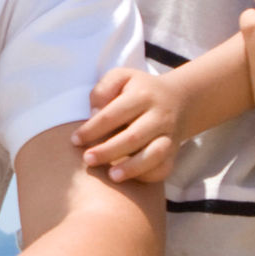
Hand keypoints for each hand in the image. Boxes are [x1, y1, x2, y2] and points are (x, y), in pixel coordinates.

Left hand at [74, 66, 182, 183]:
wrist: (179, 100)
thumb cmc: (139, 90)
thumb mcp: (121, 77)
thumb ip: (103, 89)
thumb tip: (94, 113)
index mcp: (142, 95)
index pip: (113, 114)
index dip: (92, 129)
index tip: (75, 140)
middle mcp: (158, 116)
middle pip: (133, 136)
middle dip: (108, 151)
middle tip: (87, 160)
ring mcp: (168, 135)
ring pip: (155, 154)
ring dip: (132, 167)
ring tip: (112, 176)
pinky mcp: (173, 152)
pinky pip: (164, 167)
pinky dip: (149, 175)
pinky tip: (130, 178)